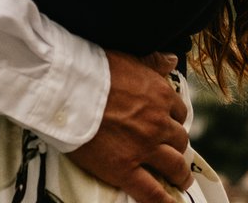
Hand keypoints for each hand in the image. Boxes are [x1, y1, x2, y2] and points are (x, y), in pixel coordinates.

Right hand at [66, 51, 192, 202]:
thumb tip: (171, 60)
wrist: (67, 88)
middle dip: (176, 146)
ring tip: (180, 180)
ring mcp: (144, 148)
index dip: (173, 120)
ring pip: (174, 166)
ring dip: (179, 174)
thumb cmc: (93, 70)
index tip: (168, 125)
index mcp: (160, 95)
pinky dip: (164, 201)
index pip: (178, 112)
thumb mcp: (128, 59)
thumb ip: (153, 63)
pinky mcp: (125, 169)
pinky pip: (152, 192)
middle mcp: (158, 123)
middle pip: (179, 140)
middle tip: (172, 152)